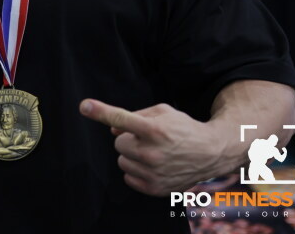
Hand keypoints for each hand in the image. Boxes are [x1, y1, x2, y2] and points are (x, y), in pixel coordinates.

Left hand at [79, 99, 225, 196]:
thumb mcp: (163, 112)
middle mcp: (153, 152)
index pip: (121, 118)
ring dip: (132, 156)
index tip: (84, 106)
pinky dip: (136, 172)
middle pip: (119, 143)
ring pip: (122, 161)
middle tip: (147, 139)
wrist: (211, 153)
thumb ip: (134, 115)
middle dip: (129, 139)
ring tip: (152, 152)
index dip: (101, 112)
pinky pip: (128, 178)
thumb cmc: (184, 129)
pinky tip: (153, 166)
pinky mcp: (155, 188)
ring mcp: (154, 172)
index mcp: (154, 129)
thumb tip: (112, 127)